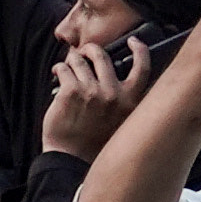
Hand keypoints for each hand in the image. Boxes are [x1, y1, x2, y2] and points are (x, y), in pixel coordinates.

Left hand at [41, 32, 141, 157]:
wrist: (72, 160)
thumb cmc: (94, 144)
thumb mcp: (121, 122)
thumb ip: (123, 101)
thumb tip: (114, 78)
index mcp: (130, 101)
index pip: (143, 68)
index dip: (139, 50)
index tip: (132, 41)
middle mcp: (114, 94)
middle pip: (102, 56)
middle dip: (90, 49)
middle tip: (84, 52)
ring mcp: (92, 91)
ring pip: (79, 61)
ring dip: (71, 61)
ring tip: (67, 68)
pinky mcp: (71, 92)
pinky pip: (63, 68)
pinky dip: (59, 69)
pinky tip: (58, 75)